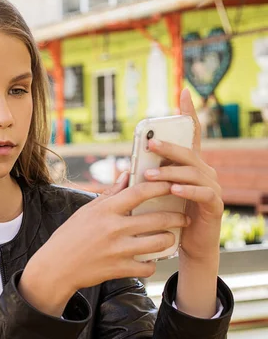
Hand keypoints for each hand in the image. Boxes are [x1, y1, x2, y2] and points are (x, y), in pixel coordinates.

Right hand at [19, 175, 189, 316]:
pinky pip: (148, 267)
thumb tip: (126, 175)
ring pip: (159, 243)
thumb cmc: (69, 237)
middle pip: (157, 219)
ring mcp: (118, 250)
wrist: (55, 268)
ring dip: (168, 240)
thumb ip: (109, 194)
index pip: (140, 192)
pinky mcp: (119, 270)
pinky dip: (152, 264)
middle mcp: (113, 229)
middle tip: (183, 217)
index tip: (174, 184)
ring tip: (169, 238)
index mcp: (105, 210)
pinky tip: (150, 260)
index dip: (161, 186)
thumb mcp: (86, 212)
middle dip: (176, 217)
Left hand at [144, 89, 223, 264]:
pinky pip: (203, 192)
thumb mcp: (155, 196)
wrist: (187, 246)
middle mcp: (204, 172)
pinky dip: (187, 189)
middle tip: (148, 144)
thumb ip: (145, 181)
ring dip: (170, 172)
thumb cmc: (168, 217)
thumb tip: (123, 170)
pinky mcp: (214, 204)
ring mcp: (211, 187)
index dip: (188, 114)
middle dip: (168, 147)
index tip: (183, 92)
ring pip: (193, 171)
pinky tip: (173, 189)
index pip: (190, 136)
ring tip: (150, 175)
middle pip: (188, 152)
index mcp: (189, 166)